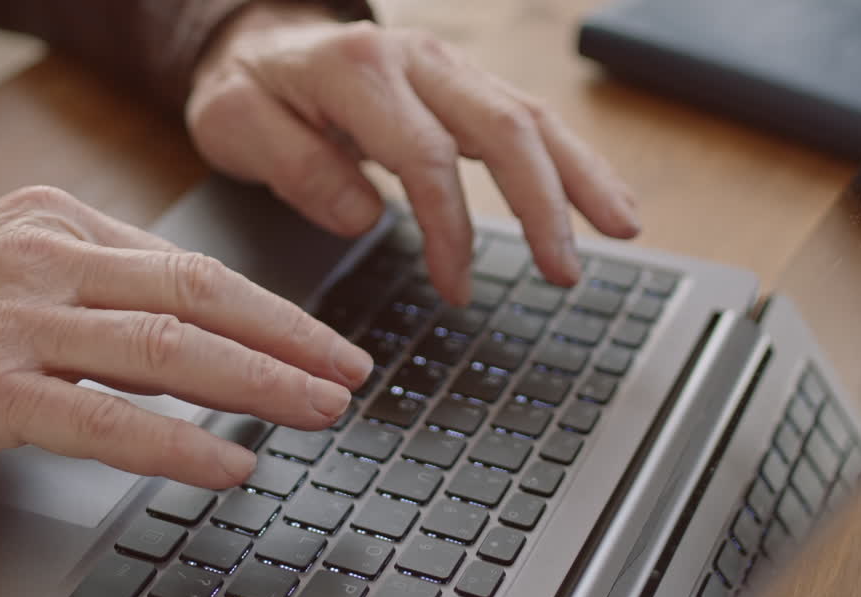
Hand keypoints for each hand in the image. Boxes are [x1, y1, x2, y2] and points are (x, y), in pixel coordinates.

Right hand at [0, 186, 371, 486]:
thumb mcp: (4, 272)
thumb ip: (91, 295)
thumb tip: (181, 337)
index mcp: (57, 223)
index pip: (190, 266)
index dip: (268, 309)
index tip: (319, 341)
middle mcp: (47, 258)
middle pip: (199, 295)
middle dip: (288, 339)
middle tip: (350, 373)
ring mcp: (18, 318)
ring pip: (169, 348)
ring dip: (257, 383)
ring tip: (320, 411)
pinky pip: (106, 418)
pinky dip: (179, 443)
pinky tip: (229, 465)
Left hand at [186, 2, 640, 305]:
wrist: (258, 43)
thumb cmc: (249, 91)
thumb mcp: (238, 127)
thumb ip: (296, 169)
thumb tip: (366, 217)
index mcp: (357, 71)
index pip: (425, 156)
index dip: (449, 229)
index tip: (456, 289)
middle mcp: (415, 58)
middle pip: (502, 126)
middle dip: (544, 203)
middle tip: (566, 272)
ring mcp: (445, 66)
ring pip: (529, 115)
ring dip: (580, 174)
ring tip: (623, 227)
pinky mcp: (461, 84)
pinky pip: (525, 116)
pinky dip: (569, 158)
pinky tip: (600, 195)